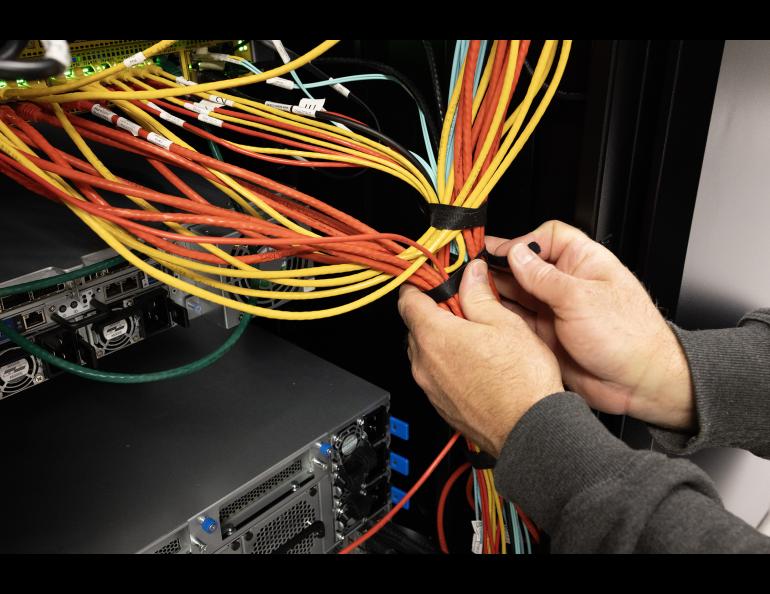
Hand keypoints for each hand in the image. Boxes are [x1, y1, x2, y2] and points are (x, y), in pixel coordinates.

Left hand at [398, 259, 563, 456]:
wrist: (531, 431)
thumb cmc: (521, 381)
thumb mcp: (505, 323)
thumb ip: (480, 295)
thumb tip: (471, 274)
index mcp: (434, 336)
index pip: (407, 298)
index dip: (419, 283)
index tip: (434, 277)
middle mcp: (424, 363)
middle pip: (416, 325)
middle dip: (436, 311)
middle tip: (466, 305)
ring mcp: (430, 387)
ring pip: (426, 351)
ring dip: (443, 339)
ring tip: (477, 337)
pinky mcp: (441, 405)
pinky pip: (436, 375)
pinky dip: (449, 364)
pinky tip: (478, 363)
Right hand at [486, 220, 693, 430]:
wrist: (639, 384)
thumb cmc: (629, 337)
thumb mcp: (581, 299)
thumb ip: (543, 276)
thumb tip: (517, 254)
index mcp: (584, 262)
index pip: (546, 237)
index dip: (522, 241)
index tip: (501, 253)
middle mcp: (566, 284)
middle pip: (525, 265)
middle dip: (499, 266)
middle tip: (472, 268)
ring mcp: (554, 309)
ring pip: (515, 293)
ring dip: (494, 291)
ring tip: (470, 290)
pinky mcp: (544, 335)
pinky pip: (515, 321)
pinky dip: (498, 316)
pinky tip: (483, 314)